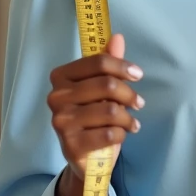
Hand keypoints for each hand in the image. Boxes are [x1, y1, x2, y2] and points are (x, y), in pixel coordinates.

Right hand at [47, 34, 143, 178]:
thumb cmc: (94, 117)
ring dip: (128, 118)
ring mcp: (61, 122)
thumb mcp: (102, 88)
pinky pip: (109, 133)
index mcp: (61, 76)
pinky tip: (120, 135)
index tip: (138, 74)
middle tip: (138, 103)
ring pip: (111, 110)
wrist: (85, 157)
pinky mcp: (71, 145)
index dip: (123, 66)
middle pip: (107, 85)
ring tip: (131, 123)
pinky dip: (121, 134)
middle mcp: (56, 97)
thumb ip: (108, 63)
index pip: (99, 62)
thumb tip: (117, 38)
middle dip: (129, 95)